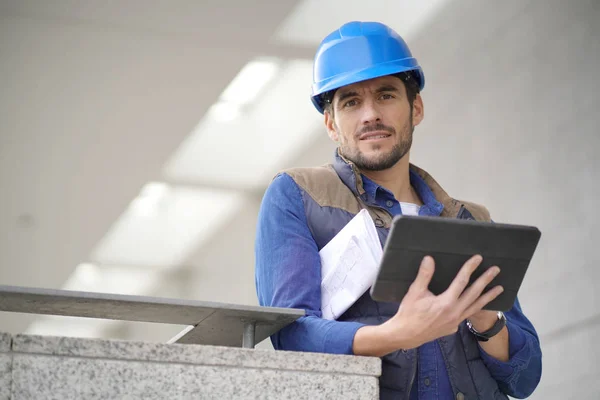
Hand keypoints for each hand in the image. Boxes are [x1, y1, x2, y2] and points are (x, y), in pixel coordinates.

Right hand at [382, 255, 502, 349]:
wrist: (406, 335)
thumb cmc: (408, 313)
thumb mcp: (414, 292)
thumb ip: (424, 275)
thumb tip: (429, 259)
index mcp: (446, 302)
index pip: (462, 281)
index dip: (470, 268)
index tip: (478, 258)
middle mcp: (455, 312)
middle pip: (474, 293)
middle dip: (486, 280)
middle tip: (496, 270)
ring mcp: (456, 321)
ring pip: (476, 307)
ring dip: (488, 297)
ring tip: (500, 288)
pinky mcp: (453, 327)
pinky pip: (468, 315)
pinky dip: (477, 308)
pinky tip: (480, 304)